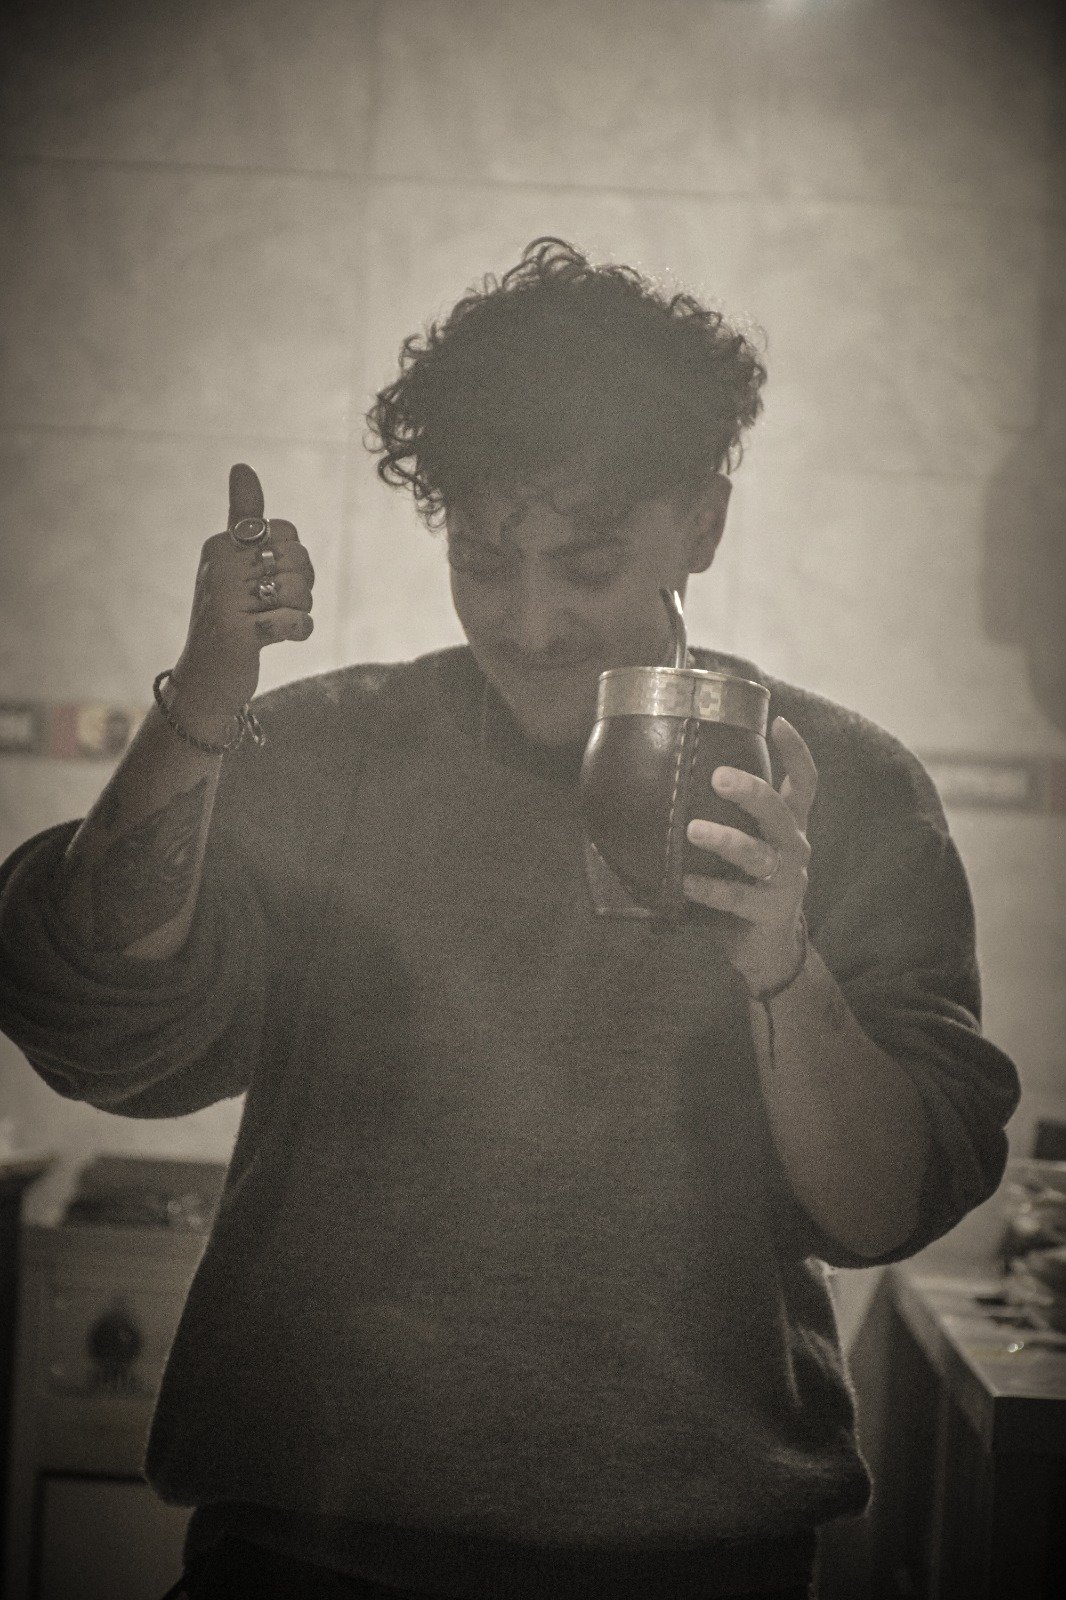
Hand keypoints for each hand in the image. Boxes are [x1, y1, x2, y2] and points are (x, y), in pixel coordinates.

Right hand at [170, 463, 314, 731]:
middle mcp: (219, 567)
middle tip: (273, 608)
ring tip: (274, 623)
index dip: (292, 559)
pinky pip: (297, 622)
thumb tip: (242, 465)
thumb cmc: (229, 620)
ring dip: (300, 612)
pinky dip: (299, 633)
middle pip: (299, 558)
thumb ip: (243, 518)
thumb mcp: (235, 566)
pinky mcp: (239, 634)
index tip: (268, 582)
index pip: (286, 532)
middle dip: (301, 587)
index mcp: (220, 545)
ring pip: (301, 590)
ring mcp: (225, 600)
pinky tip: (280, 639)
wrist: (206, 682)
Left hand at [683, 717, 816, 993]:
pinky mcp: (770, 912)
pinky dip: (711, 889)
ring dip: (727, 840)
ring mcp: (785, 881)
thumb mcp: (747, 845)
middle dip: (751, 792)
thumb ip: (725, 815)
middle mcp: (793, 847)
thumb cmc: (747, 883)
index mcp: (789, 825)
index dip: (797, 752)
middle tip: (718, 776)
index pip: (804, 782)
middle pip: (780, 812)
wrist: (768, 949)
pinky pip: (739, 899)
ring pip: (759, 854)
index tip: (778, 720)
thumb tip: (672, 776)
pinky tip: (685, 883)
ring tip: (693, 829)